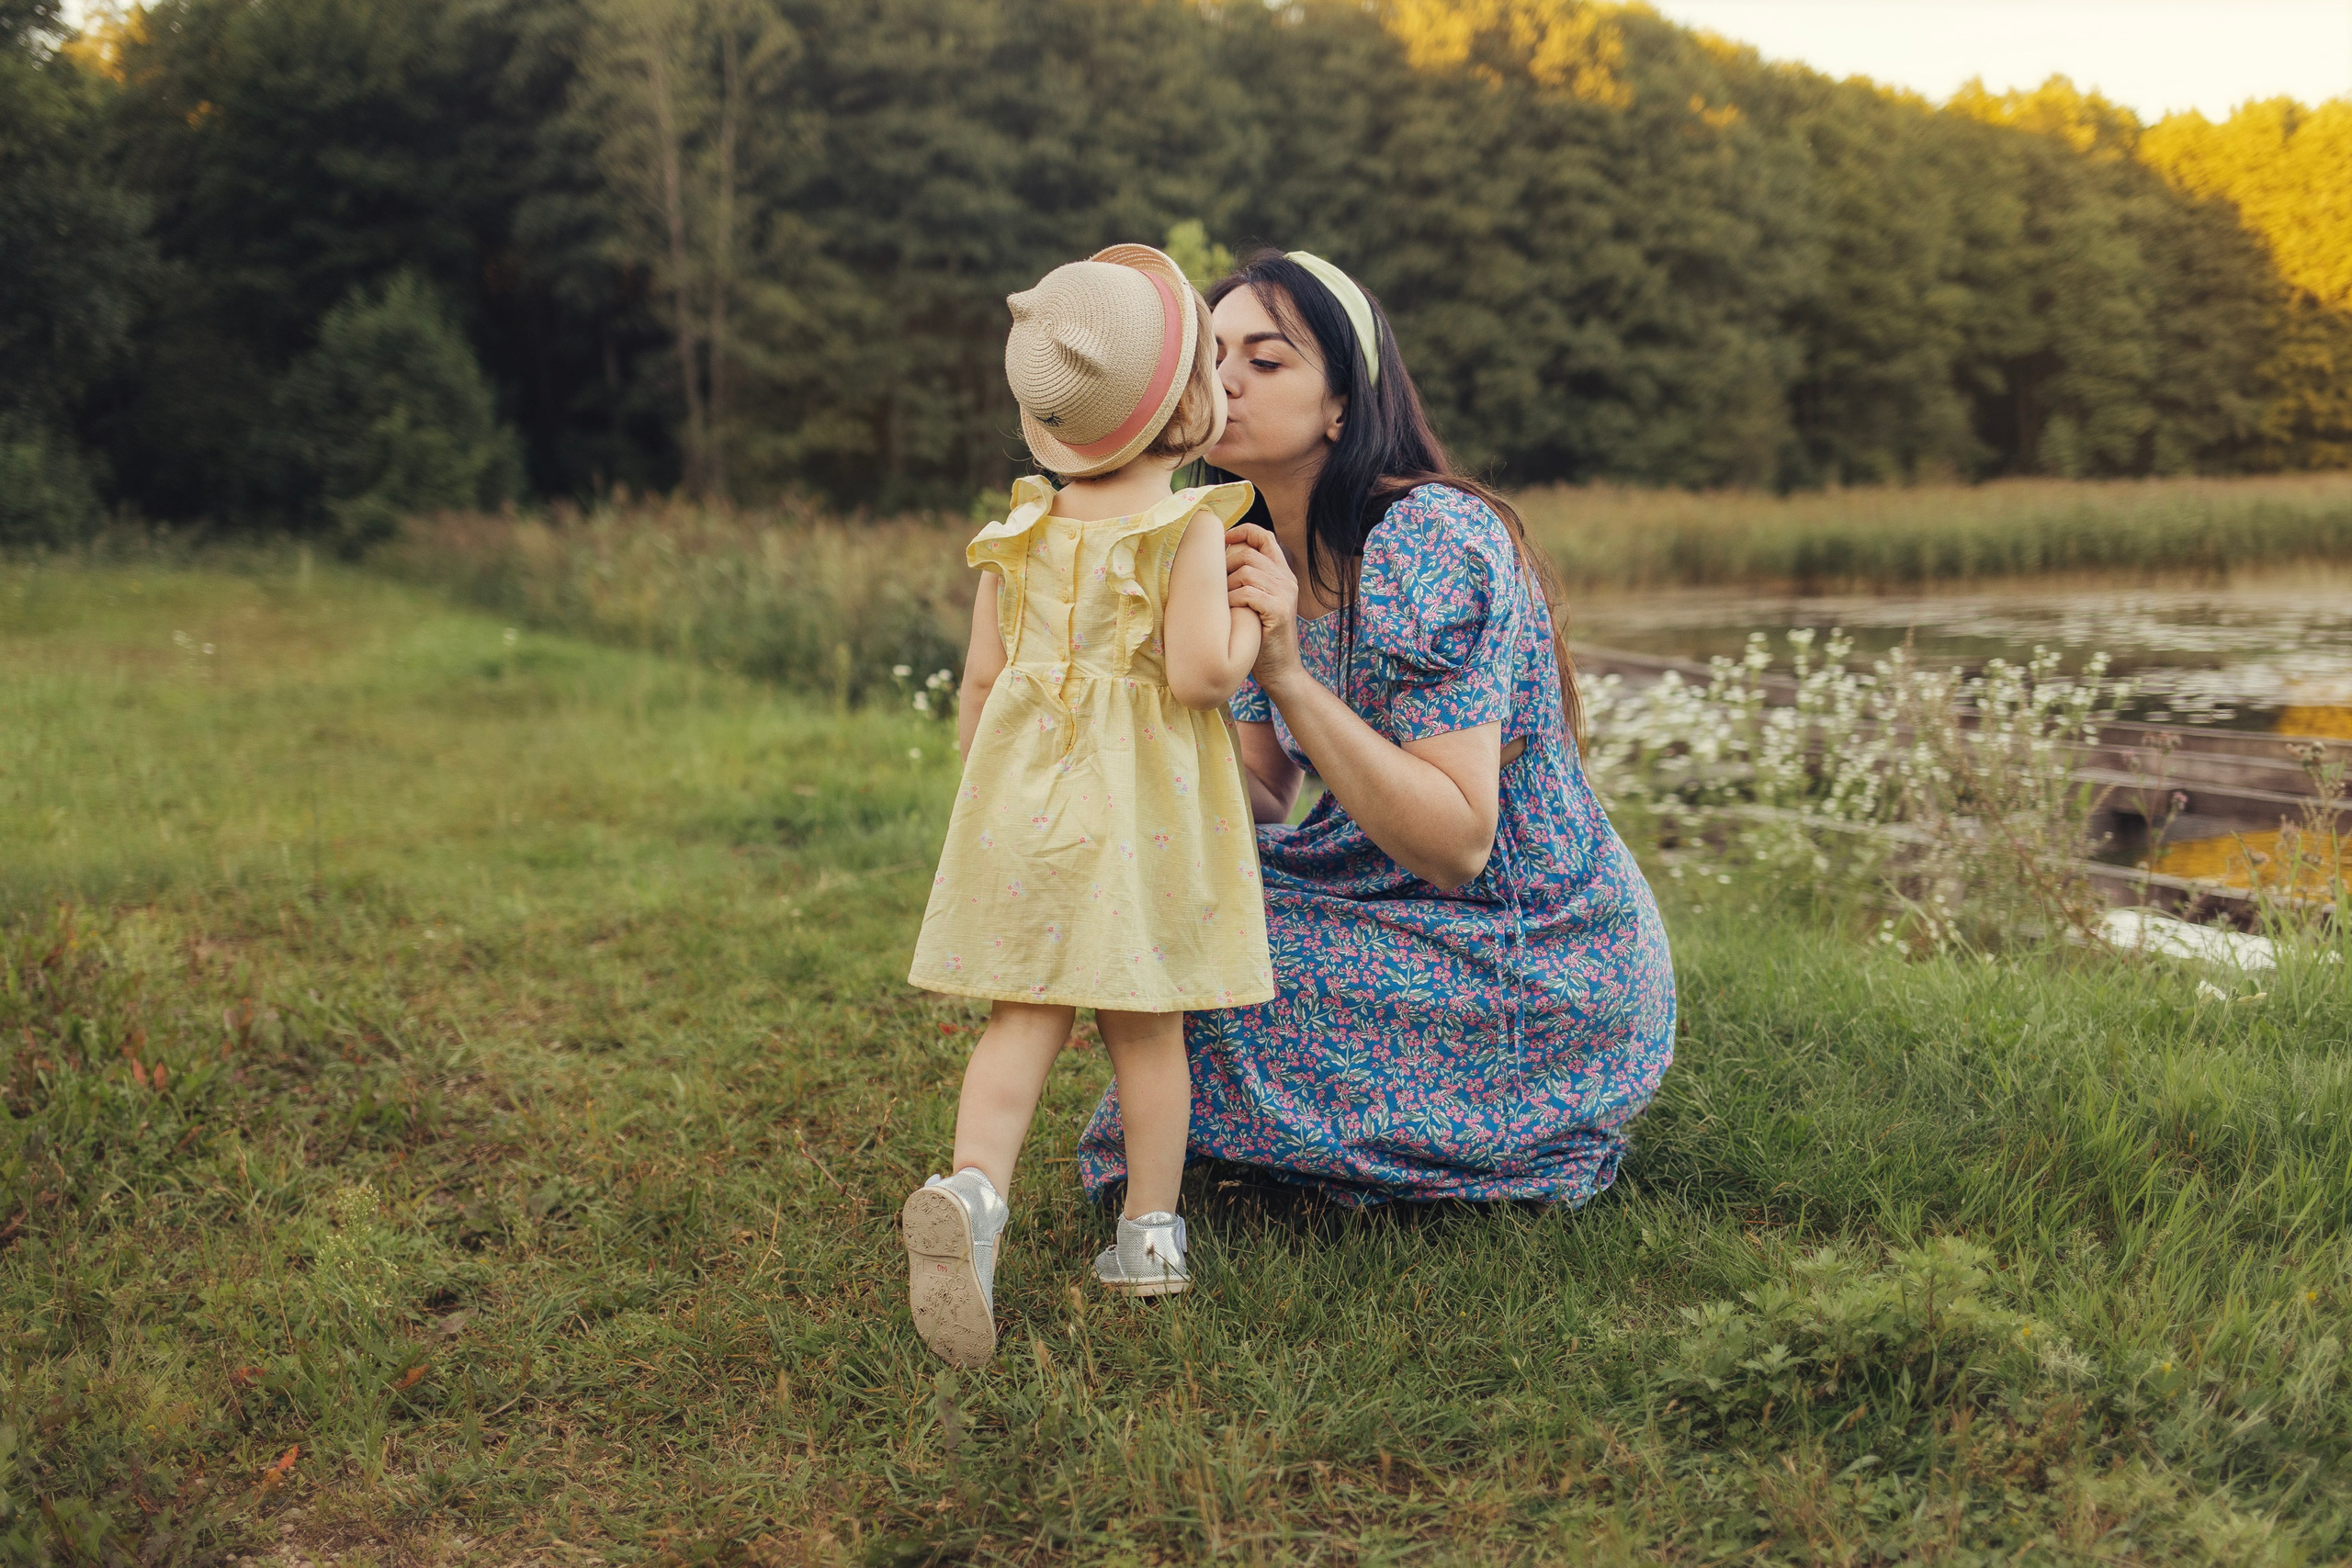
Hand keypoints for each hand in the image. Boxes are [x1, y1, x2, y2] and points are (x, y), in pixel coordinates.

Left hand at [1225, 523, 1302, 692]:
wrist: (1280, 670)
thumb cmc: (1260, 638)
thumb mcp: (1256, 603)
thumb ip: (1248, 581)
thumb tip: (1216, 562)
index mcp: (1282, 574)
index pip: (1265, 537)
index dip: (1242, 531)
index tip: (1222, 539)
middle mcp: (1287, 580)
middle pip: (1249, 553)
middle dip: (1225, 565)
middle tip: (1215, 585)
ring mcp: (1285, 595)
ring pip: (1247, 572)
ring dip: (1226, 586)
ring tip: (1222, 602)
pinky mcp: (1279, 611)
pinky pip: (1248, 593)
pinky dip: (1232, 600)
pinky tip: (1229, 613)